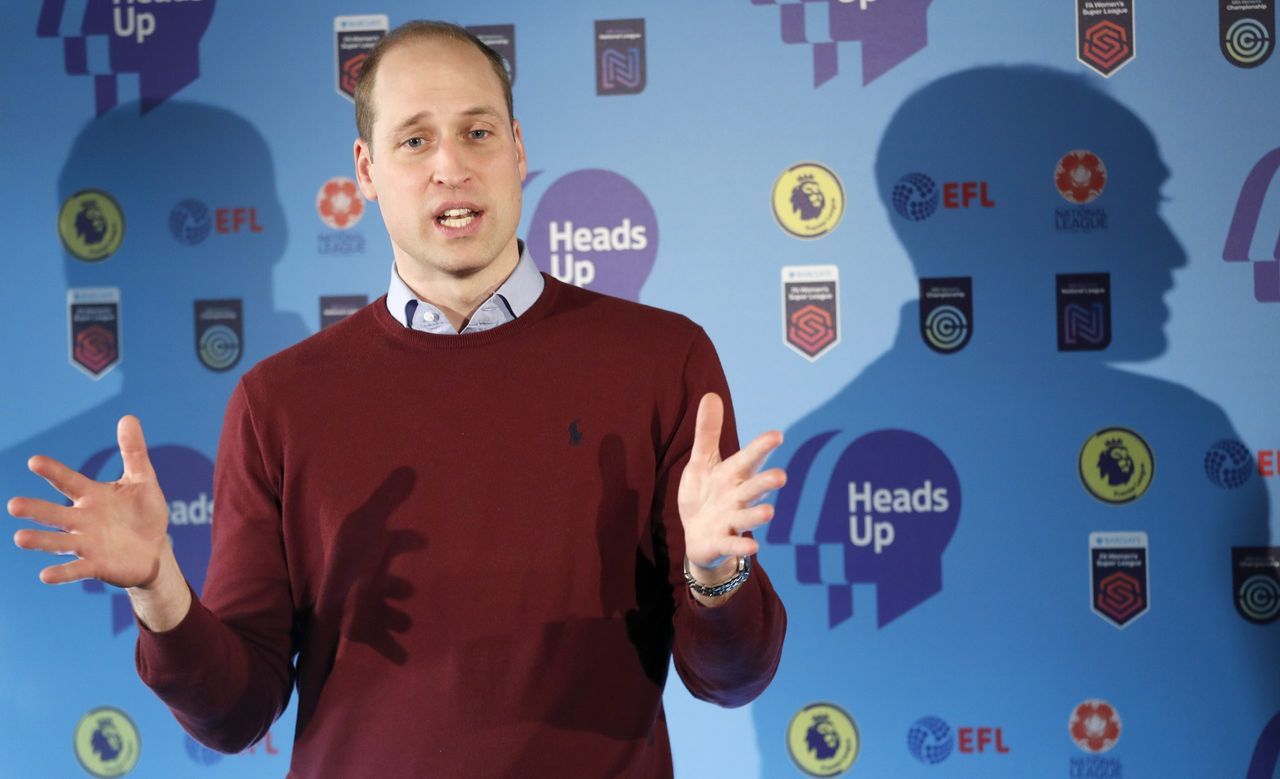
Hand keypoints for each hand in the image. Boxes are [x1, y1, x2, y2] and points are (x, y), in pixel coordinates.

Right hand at [8, 415, 171, 588]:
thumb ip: (133, 452)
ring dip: (41, 541)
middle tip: (13, 505)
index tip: (34, 461)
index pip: (69, 481)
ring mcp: (87, 543)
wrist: (154, 550)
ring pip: (58, 541)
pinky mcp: (95, 565)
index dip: (54, 472)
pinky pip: (76, 569)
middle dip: (36, 509)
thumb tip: (128, 417)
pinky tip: (45, 575)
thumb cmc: (143, 513)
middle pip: (55, 513)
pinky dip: (62, 572)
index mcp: (92, 496)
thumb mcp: (142, 481)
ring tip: (20, 538)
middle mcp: (83, 519)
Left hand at [677, 393, 785, 577]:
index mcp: (733, 475)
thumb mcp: (702, 461)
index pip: (749, 458)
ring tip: (770, 512)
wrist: (697, 536)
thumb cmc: (705, 494)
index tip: (777, 435)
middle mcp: (737, 497)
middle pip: (753, 488)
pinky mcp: (722, 542)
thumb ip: (708, 432)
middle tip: (781, 476)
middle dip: (766, 482)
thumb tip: (711, 394)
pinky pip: (732, 544)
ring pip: (747, 517)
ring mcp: (731, 521)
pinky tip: (753, 548)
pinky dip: (741, 547)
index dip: (761, 447)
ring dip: (758, 515)